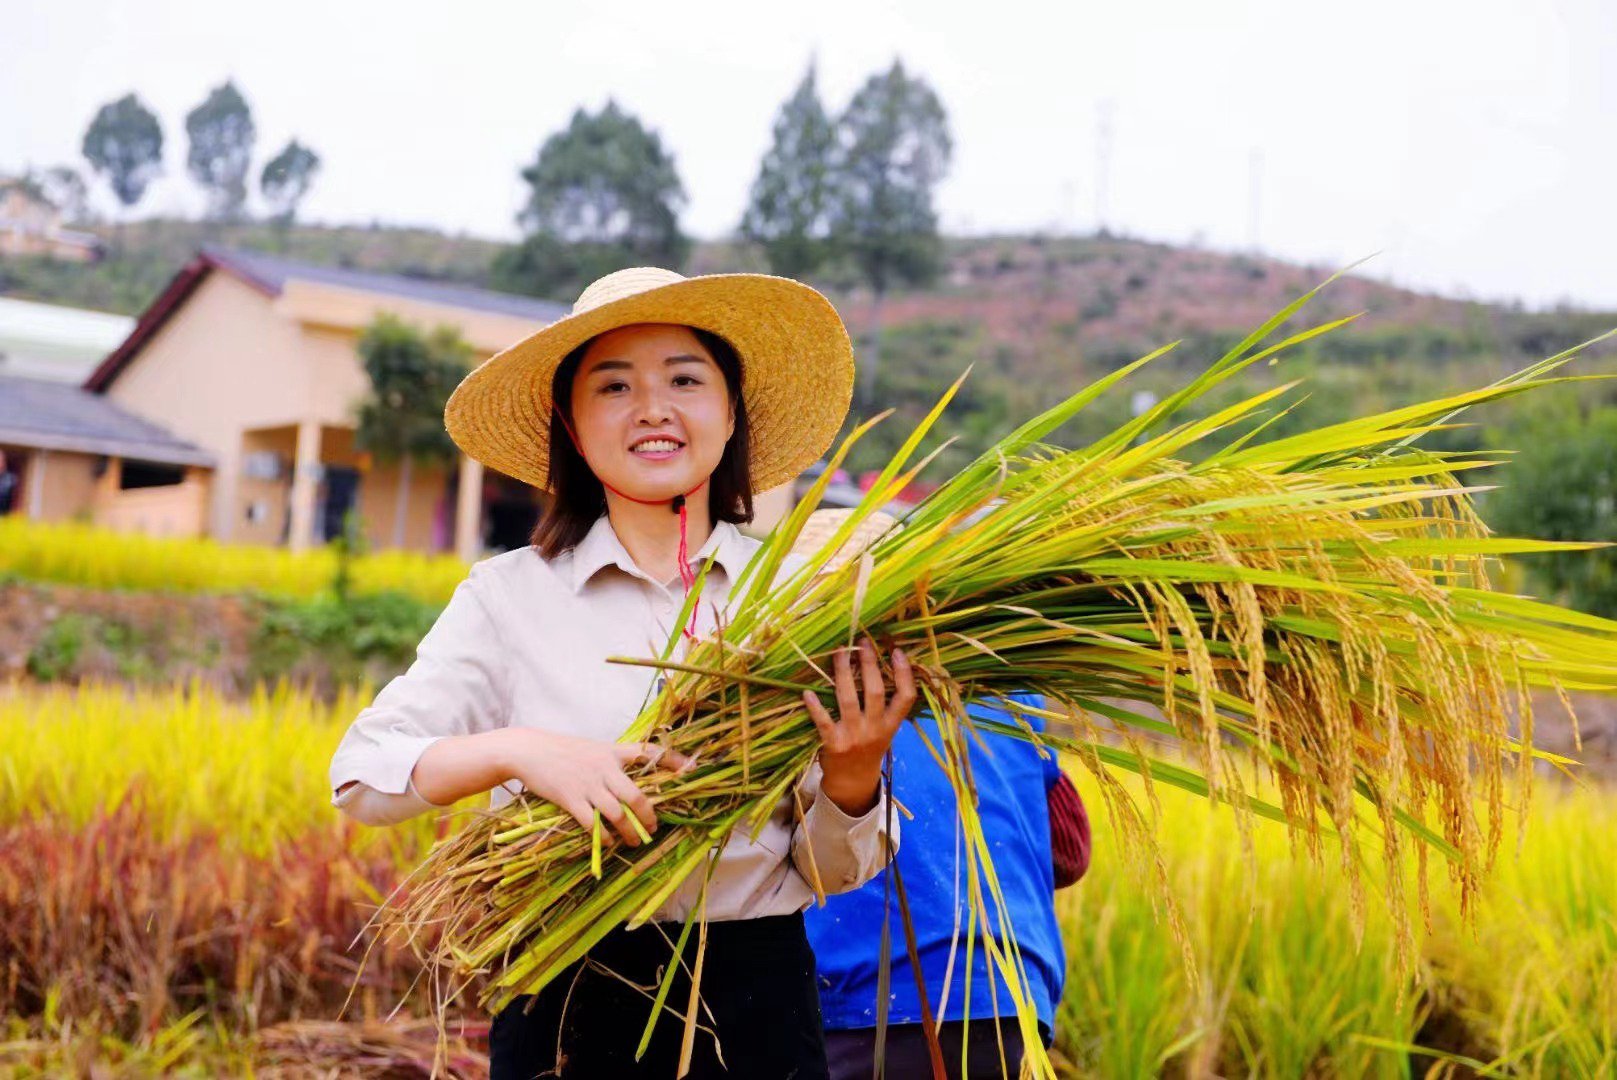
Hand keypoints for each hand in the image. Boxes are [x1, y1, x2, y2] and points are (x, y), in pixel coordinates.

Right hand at [498, 728, 689, 845]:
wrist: (528, 750)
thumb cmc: (563, 750)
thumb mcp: (593, 748)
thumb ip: (614, 762)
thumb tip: (632, 781)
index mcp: (614, 751)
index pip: (650, 753)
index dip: (673, 760)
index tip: (692, 769)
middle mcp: (605, 767)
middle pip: (637, 796)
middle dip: (648, 818)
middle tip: (653, 829)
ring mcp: (588, 784)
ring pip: (618, 814)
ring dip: (629, 833)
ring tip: (634, 842)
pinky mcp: (570, 799)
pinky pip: (593, 824)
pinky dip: (604, 837)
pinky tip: (608, 842)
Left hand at [802, 636, 915, 814]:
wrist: (853, 783)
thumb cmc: (868, 748)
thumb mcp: (885, 730)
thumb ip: (885, 706)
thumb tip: (879, 665)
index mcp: (891, 725)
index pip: (906, 697)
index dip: (904, 674)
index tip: (897, 651)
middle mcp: (875, 729)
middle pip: (876, 692)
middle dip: (869, 664)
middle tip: (863, 642)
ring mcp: (854, 737)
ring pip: (849, 700)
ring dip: (843, 674)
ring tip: (839, 652)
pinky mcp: (833, 744)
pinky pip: (823, 723)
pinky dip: (815, 708)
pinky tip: (808, 693)